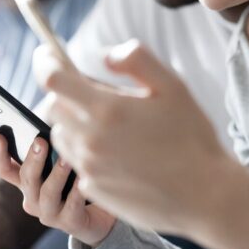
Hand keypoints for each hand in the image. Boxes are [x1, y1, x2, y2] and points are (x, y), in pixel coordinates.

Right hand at [0, 134, 115, 246]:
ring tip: (67, 159)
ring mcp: (49, 213)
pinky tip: (84, 178)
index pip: (4, 170)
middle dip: (32, 159)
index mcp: (26, 182)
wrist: (100, 214)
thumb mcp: (61, 162)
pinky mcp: (70, 223)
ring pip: (48, 193)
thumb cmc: (77, 180)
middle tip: (40, 141)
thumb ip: (53, 147)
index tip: (0, 136)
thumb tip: (54, 123)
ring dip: (56, 174)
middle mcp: (33, 199)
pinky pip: (72, 205)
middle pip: (26, 179)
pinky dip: (77, 191)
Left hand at [33, 40, 231, 233]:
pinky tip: (116, 153)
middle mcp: (89, 139)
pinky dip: (85, 151)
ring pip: (60, 134)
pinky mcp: (92, 189)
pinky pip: (74, 162)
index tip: (46, 53)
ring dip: (72, 123)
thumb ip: (136, 60)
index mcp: (106, 110)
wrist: (204, 196)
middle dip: (64, 94)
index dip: (44, 61)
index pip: (53, 79)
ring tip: (107, 125)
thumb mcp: (173, 87)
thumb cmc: (192, 138)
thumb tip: (105, 55)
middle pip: (52, 107)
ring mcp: (88, 167)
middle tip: (89, 93)